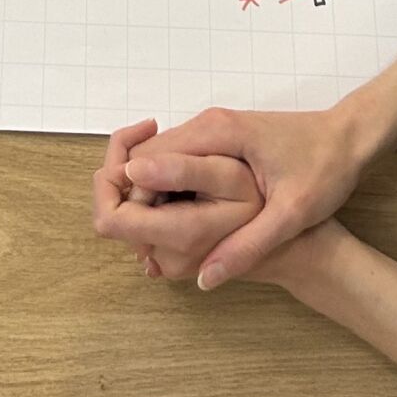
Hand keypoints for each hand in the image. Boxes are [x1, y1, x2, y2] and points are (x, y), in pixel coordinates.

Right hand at [92, 102, 373, 289]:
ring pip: (161, 160)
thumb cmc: (326, 166)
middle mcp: (208, 125)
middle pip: (147, 158)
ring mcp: (213, 129)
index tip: (141, 241)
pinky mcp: (221, 139)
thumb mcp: (291, 214)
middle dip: (138, 201)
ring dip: (153, 196)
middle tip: (146, 248)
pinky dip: (171, 189)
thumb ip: (247, 246)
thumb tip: (205, 278)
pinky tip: (182, 222)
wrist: (351, 137)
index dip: (137, 201)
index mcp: (217, 133)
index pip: (148, 160)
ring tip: (159, 241)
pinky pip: (181, 161)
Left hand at [93, 130, 265, 282]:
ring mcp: (167, 263)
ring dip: (140, 181)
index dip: (110, 176)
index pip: (109, 217)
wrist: (287, 242)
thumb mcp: (230, 175)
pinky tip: (178, 178)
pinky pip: (143, 223)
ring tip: (176, 157)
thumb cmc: (266, 204)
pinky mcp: (170, 259)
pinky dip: (150, 195)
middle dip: (125, 170)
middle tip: (152, 133)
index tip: (138, 141)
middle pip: (113, 212)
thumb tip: (132, 170)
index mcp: (177, 238)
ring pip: (128, 214)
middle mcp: (166, 260)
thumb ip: (182, 170)